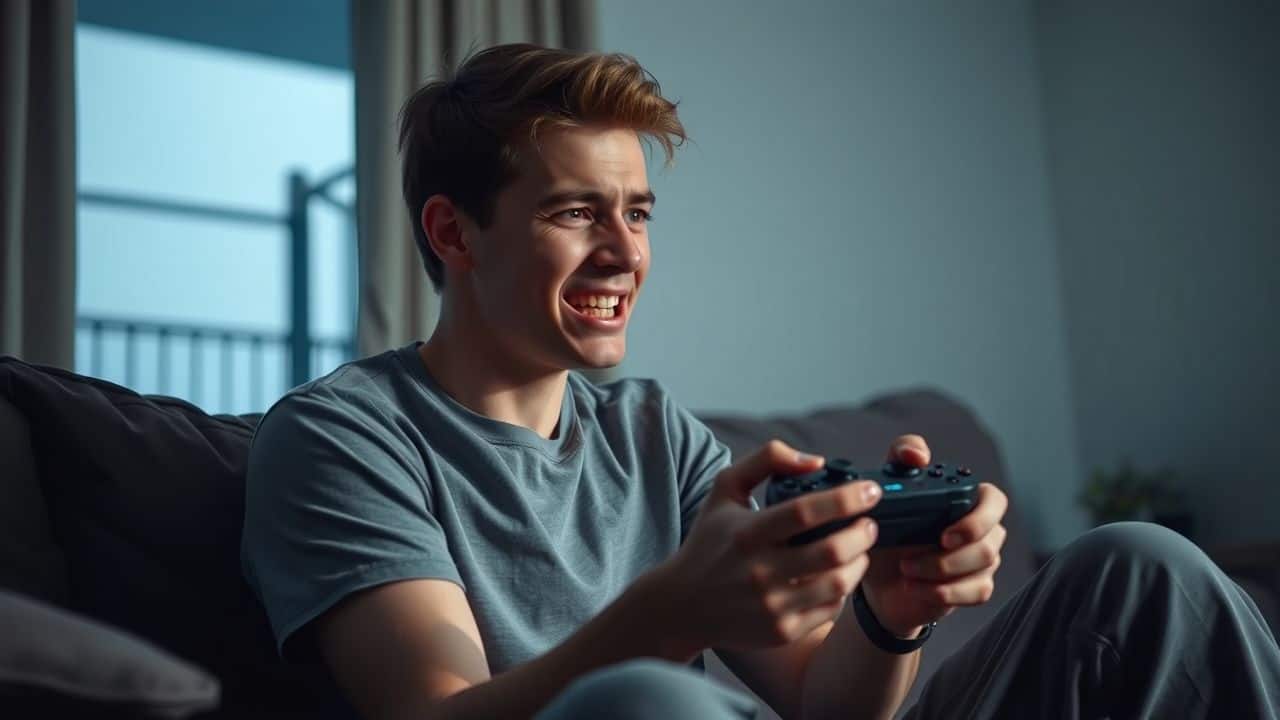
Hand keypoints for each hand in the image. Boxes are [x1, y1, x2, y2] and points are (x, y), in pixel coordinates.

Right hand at [653, 439, 883, 652]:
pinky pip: (830, 609)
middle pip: (831, 551)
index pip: (805, 512)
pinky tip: (839, 575)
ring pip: (838, 583)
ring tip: (860, 549)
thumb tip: (816, 461)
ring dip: (860, 562)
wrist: (683, 604)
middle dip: (863, 533)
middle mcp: (758, 571)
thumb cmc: (710, 540)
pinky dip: (843, 589)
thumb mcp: (725, 488)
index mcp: (747, 533)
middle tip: (870, 523)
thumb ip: (767, 459)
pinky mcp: (781, 631)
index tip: (870, 491)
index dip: (846, 499)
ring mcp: (771, 606)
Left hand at [860, 435, 1008, 636]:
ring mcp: (982, 560)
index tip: (944, 534)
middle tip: (917, 557)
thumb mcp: (886, 492)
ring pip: (984, 567)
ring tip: (906, 570)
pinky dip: (943, 593)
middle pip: (991, 540)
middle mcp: (981, 529)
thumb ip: (899, 459)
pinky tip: (916, 588)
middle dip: (953, 554)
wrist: (879, 581)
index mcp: (965, 501)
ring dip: (939, 573)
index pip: (994, 500)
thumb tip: (919, 455)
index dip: (978, 517)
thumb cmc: (888, 532)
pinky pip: (977, 591)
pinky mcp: (976, 587)